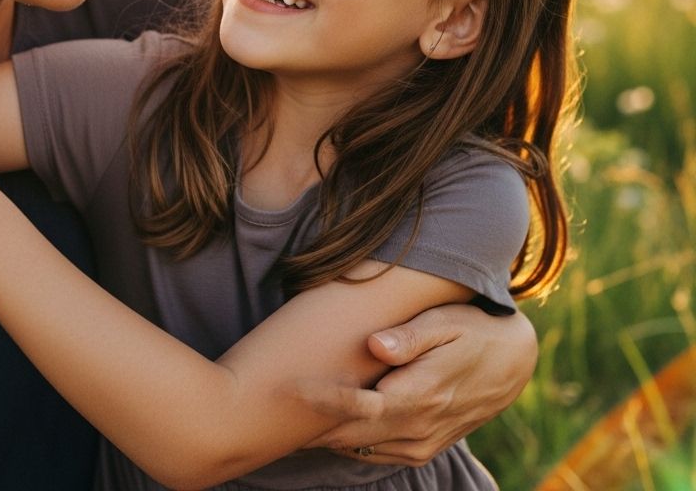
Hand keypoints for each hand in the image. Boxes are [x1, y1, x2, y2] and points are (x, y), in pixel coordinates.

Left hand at [300, 304, 536, 465]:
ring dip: (323, 437)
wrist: (512, 362)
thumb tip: (374, 344)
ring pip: (360, 447)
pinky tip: (322, 427)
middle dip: (309, 425)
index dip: (322, 401)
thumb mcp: (446, 324)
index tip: (287, 388)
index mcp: (420, 395)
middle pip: (351, 433)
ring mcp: (421, 442)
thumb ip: (411, 337)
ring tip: (280, 419)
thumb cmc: (473, 331)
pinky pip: (376, 453)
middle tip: (264, 409)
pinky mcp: (422, 447)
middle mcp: (418, 427)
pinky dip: (347, 442)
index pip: (360, 406)